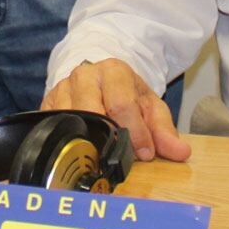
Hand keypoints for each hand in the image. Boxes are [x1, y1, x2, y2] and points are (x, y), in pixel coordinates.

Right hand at [42, 58, 189, 161]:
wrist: (99, 78)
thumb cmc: (126, 94)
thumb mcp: (150, 106)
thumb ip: (165, 129)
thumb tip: (181, 152)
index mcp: (113, 71)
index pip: (121, 104)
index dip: (135, 132)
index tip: (145, 153)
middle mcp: (84, 75)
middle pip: (91, 111)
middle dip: (109, 137)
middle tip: (121, 157)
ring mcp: (62, 88)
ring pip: (69, 119)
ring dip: (86, 142)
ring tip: (101, 157)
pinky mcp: (47, 103)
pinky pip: (51, 125)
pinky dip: (65, 142)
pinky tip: (78, 152)